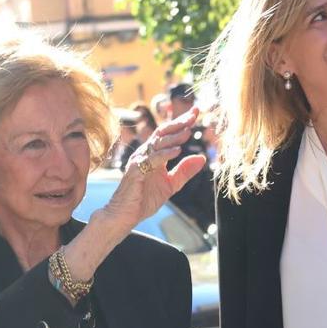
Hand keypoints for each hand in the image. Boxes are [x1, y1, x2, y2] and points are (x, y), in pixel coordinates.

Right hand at [97, 107, 206, 230]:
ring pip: (157, 144)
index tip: (196, 112)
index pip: (168, 134)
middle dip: (179, 122)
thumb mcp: (171, 184)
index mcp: (153, 154)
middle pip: (163, 132)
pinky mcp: (136, 171)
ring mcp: (139, 161)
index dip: (182, 122)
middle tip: (194, 114)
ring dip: (173, 137)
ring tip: (188, 131)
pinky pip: (152, 160)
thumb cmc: (144, 199)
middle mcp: (145, 153)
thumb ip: (184, 171)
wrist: (125, 215)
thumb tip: (202, 158)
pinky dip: (165, 154)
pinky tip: (177, 151)